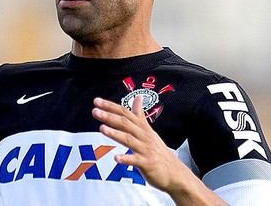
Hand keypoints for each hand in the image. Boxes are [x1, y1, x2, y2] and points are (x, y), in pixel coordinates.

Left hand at [92, 96, 226, 204]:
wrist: (175, 173)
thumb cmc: (159, 151)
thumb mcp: (149, 131)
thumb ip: (140, 115)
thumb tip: (138, 97)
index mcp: (142, 128)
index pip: (125, 113)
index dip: (111, 106)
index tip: (97, 101)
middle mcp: (144, 136)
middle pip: (125, 123)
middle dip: (109, 116)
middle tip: (95, 111)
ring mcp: (146, 149)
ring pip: (129, 139)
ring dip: (115, 133)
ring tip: (102, 128)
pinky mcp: (148, 163)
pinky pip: (135, 160)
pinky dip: (126, 159)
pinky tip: (116, 158)